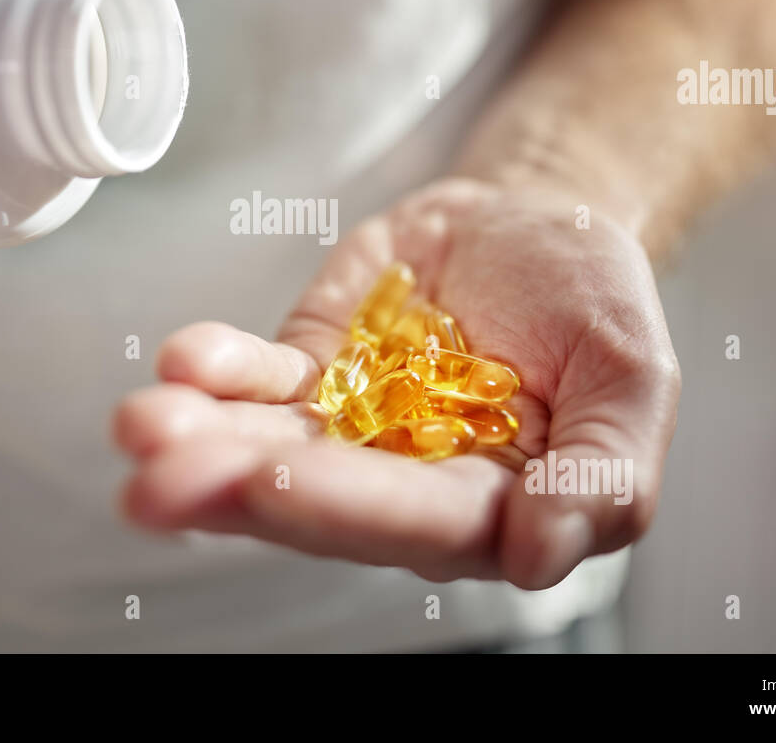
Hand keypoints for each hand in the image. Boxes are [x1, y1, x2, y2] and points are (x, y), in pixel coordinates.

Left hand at [114, 177, 680, 587]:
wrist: (532, 222)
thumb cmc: (593, 299)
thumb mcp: (631, 374)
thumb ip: (605, 470)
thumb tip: (543, 553)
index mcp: (491, 504)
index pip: (416, 519)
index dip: (344, 503)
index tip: (272, 480)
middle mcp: (406, 482)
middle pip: (316, 497)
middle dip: (239, 487)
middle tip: (162, 477)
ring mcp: (349, 429)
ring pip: (268, 446)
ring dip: (201, 439)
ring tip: (144, 423)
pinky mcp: (311, 374)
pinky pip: (258, 380)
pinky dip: (218, 372)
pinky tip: (183, 362)